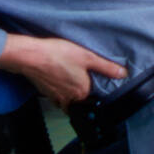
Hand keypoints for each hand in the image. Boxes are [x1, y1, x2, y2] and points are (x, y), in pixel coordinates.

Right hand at [0, 34, 127, 110]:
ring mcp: (55, 97)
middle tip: (80, 76)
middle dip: (82, 91)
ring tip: (70, 77)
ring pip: (67, 99)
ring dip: (70, 92)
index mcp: (82, 91)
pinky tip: (58, 77)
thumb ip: (106, 67)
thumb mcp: (87, 57)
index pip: (94, 95)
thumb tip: (123, 74)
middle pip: (80, 99)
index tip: (93, 80)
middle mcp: (69, 99)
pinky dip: (58, 89)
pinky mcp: (45, 93)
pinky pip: (56, 95)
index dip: (95, 88)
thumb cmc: (58, 55)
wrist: (30, 56)